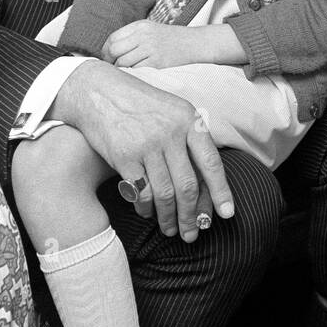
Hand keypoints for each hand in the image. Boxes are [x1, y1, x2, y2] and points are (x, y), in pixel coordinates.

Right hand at [51, 59, 232, 241]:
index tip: (227, 214)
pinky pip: (141, 193)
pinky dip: (146, 208)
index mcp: (188, 120)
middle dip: (192, 215)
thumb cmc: (142, 104)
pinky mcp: (124, 157)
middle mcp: (170, 133)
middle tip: (193, 233)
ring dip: (169, 218)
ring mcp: (147, 145)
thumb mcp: (174, 109)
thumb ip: (191, 138)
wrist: (100, 92)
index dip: (221, 191)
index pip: (211, 162)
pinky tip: (148, 213)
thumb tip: (207, 179)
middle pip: (188, 185)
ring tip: (171, 230)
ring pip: (165, 194)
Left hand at [103, 19, 194, 69]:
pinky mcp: (156, 62)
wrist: (194, 43)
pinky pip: (135, 71)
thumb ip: (132, 36)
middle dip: (109, 61)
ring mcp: (150, 49)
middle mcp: (143, 35)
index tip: (106, 58)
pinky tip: (135, 75)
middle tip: (111, 68)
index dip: (105, 51)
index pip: (112, 38)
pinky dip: (131, 74)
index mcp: (140, 25)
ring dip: (120, 70)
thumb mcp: (150, 29)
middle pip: (114, 50)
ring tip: (124, 72)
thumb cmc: (170, 38)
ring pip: (122, 63)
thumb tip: (110, 51)